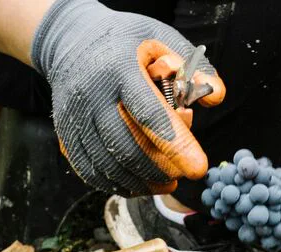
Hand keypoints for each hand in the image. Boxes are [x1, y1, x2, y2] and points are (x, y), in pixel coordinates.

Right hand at [32, 0, 225, 195]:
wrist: (71, 40)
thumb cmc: (125, 42)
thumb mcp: (162, 39)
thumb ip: (195, 67)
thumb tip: (216, 96)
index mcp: (119, 68)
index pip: (149, 113)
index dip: (175, 145)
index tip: (197, 168)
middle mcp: (92, 94)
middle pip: (126, 147)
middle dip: (159, 171)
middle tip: (181, 178)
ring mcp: (74, 117)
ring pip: (107, 165)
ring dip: (140, 183)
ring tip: (164, 183)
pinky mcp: (64, 133)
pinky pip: (90, 171)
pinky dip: (116, 184)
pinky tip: (137, 183)